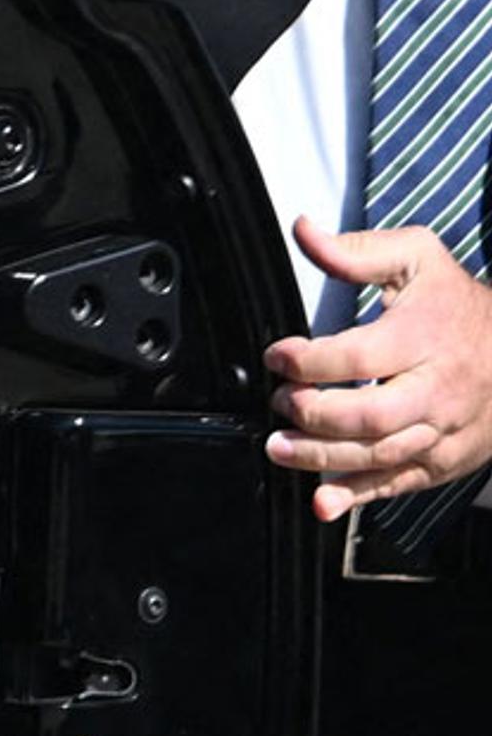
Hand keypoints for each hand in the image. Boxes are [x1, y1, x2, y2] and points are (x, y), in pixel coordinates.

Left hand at [266, 216, 491, 518]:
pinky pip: (399, 484)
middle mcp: (436, 390)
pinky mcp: (444, 460)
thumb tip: (303, 232)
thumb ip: (357, 251)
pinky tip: (324, 503)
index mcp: (425, 338)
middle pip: (369, 415)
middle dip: (313, 413)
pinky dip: (358, 497)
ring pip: (380, 455)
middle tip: (280, 402)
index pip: (359, 356)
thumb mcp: (418, 260)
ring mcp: (443, 431)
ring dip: (321, 458)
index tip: (276, 355)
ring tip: (279, 447)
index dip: (308, 360)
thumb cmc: (459, 305)